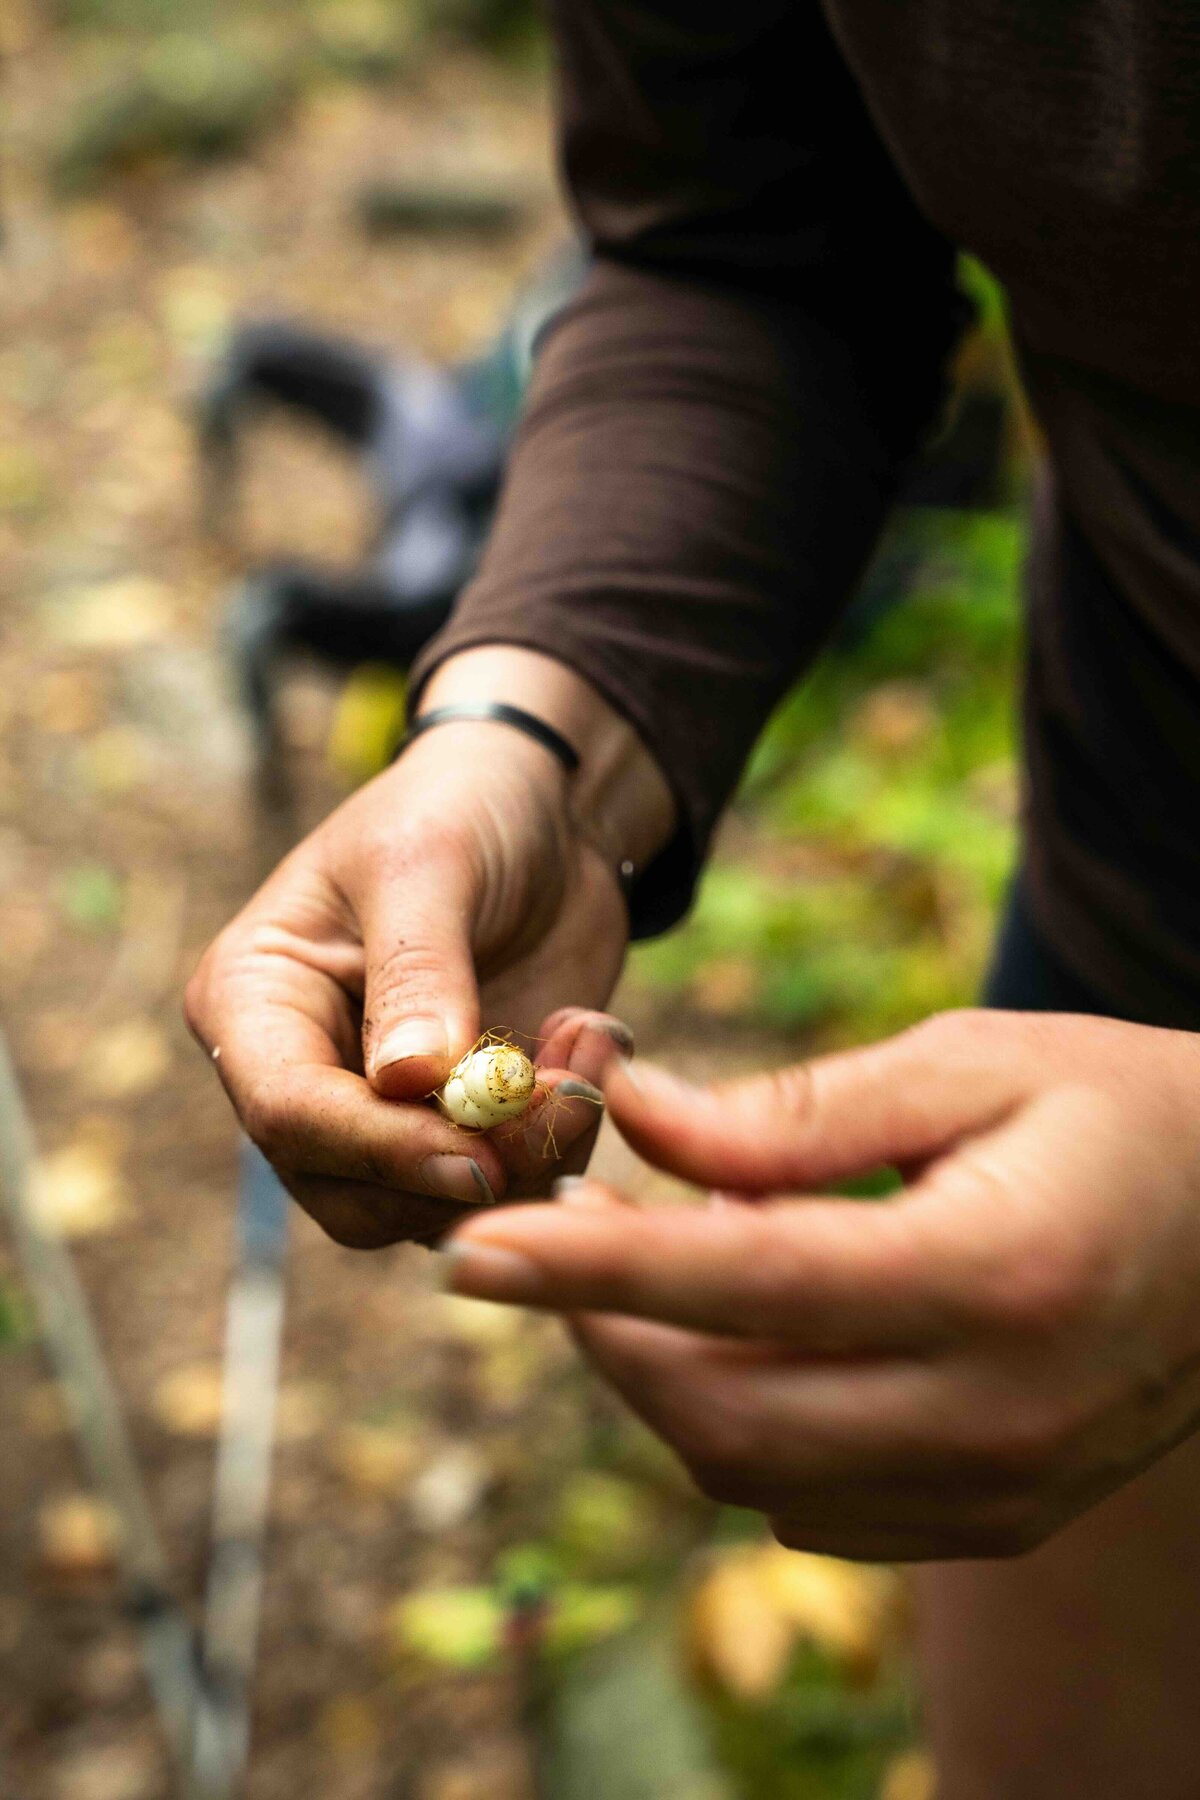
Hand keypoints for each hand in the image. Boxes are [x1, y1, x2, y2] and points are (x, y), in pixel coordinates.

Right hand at [185, 719, 630, 1246]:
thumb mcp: (429, 861)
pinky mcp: (465, 1130)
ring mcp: (385, 1116)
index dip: (380, 1148)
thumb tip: (407, 1083)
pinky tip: (593, 1050)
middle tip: (563, 1097)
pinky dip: (565, 1142)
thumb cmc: (460, 809)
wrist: (545, 812)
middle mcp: (305, 1076)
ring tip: (588, 1045)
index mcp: (254, 1004)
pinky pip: (508, 1188)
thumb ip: (418, 971)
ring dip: (531, 1154)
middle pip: (353, 1197)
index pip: (288, 1114)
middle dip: (465, 1168)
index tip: (478, 1151)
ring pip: (435, 1210)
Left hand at [443, 1009, 1199, 1557]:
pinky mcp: (999, 1515)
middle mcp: (999, 1411)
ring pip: (753, 1476)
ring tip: (649, 1269)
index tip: (471, 1253)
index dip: (589, 1267)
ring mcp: (1003, 1486)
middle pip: (723, 1411)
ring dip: (662, 1378)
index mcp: (994, 1274)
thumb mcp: (969, 1062)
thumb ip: (796, 1109)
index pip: (742, 1284)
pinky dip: (741, 1427)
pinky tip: (744, 1336)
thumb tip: (633, 1118)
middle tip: (561, 1237)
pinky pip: (815, 1508)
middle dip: (604, 1329)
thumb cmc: (1116, 1107)